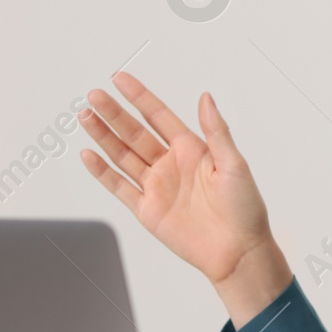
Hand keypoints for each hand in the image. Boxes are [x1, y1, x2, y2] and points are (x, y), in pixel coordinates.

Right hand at [77, 73, 275, 286]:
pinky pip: (119, 186)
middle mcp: (171, 165)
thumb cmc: (245, 208)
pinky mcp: (147, 210)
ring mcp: (157, 186)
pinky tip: (89, 155)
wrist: (238, 252)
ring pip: (122, 155)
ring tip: (86, 116)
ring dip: (104, 136)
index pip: (158, 116)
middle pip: (134, 133)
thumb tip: (206, 98)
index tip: (120, 79)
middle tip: (95, 96)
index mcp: (192, 150)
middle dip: (114, 114)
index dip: (139, 97)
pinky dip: (102, 172)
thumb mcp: (234, 164)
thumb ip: (216, 131)